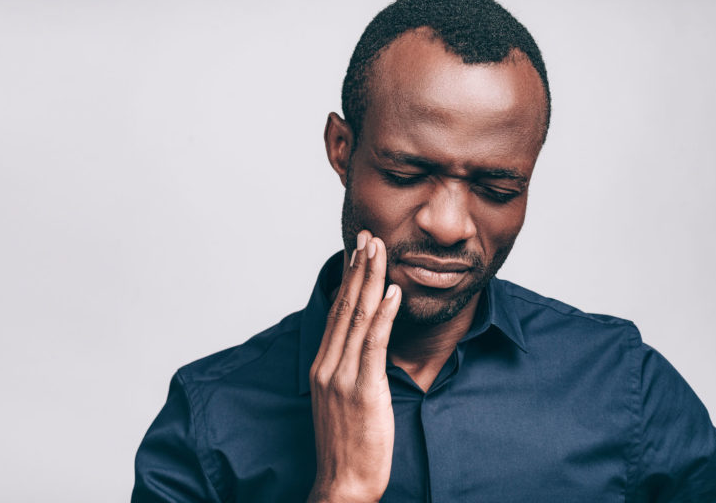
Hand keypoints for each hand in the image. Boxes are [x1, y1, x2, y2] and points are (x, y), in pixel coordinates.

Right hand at [307, 231, 400, 502]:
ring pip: (357, 317)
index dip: (348, 280)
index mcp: (322, 367)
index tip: (357, 252)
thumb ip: (350, 372)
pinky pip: (373, 344)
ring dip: (370, 280)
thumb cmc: (348, 447)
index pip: (336, 313)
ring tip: (379, 251)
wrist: (343, 483)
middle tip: (368, 237)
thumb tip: (366, 349)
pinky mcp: (362, 389)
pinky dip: (384, 314)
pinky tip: (393, 292)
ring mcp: (342, 376)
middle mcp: (327, 366)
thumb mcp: (342, 402)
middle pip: (344, 307)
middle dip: (358, 269)